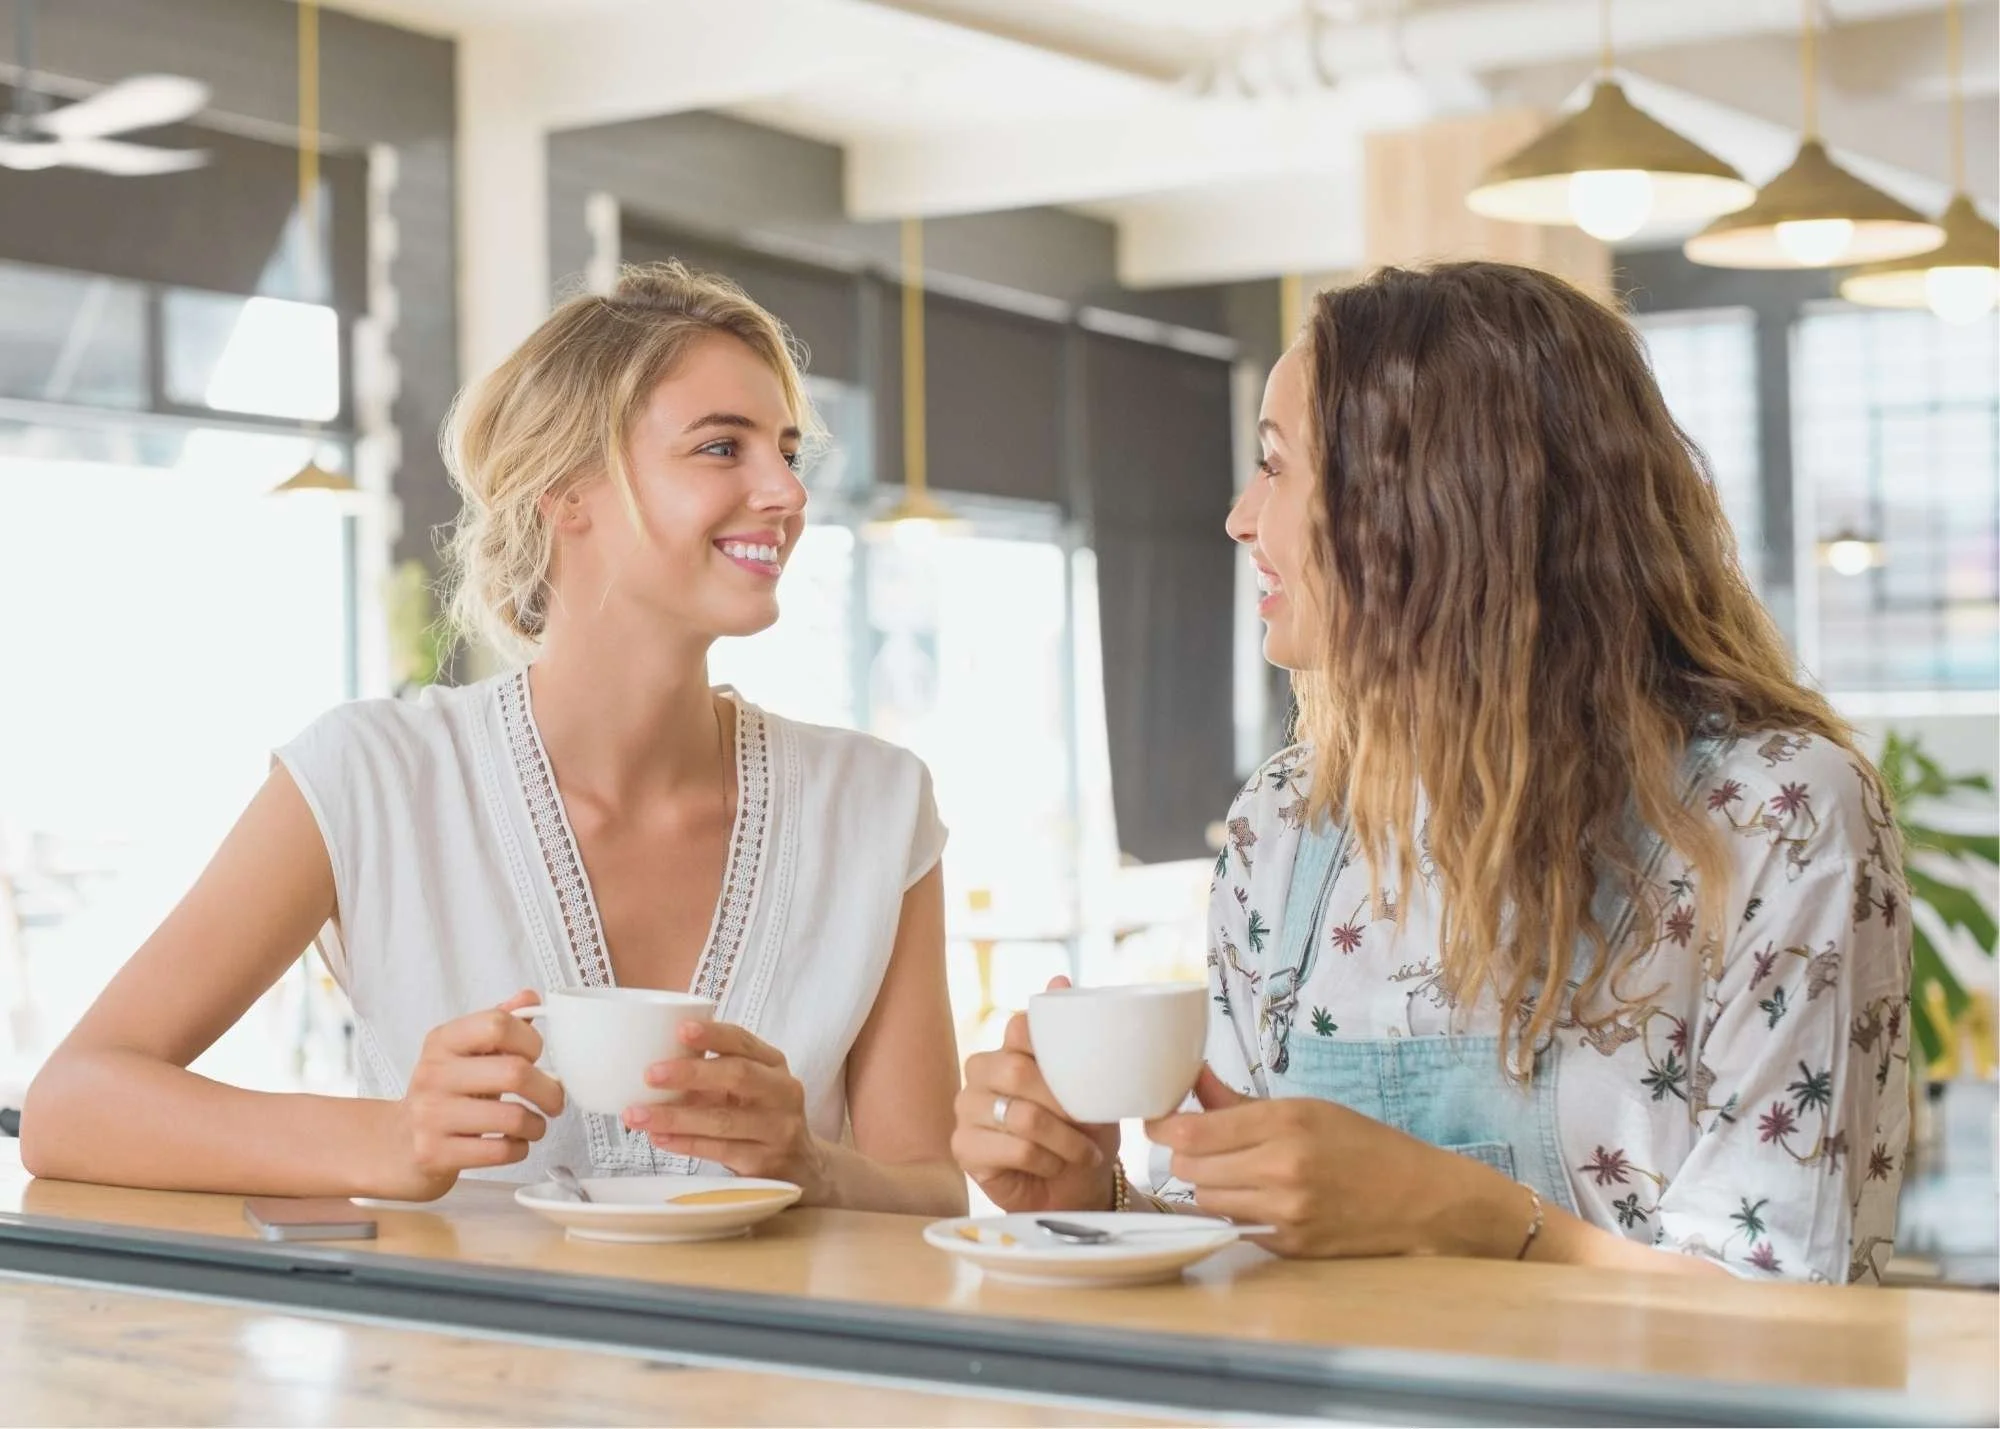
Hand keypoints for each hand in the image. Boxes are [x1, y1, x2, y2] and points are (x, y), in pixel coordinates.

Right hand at [384, 990, 564, 1200]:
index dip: (531, 1040)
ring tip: (535, 1125)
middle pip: (515, 1072)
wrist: (400, 1143)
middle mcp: (433, 1074)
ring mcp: (430, 1115)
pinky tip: (514, 1143)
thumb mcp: (466, 1052)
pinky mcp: (434, 1153)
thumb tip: (530, 998)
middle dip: (549, 1090)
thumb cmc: (447, 1092)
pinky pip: (499, 1151)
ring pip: (512, 1117)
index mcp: (443, 1040)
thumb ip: (498, 1022)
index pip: (498, 1024)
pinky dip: (519, 1149)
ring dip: (537, 1125)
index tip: (537, 1057)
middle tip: (555, 1099)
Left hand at [624, 1021, 829, 1199]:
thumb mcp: (750, 1086)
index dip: (712, 1034)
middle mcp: (782, 1093)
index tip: (679, 1030)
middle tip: (650, 1074)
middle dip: (691, 1074)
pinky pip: (718, 1151)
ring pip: (722, 1120)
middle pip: (737, 1076)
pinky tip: (658, 1137)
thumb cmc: (760, 1116)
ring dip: (675, 1117)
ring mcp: (777, 1129)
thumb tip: (654, 1057)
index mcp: (774, 1064)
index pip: (743, 1042)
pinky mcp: (764, 1163)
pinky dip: (685, 1143)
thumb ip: (716, 1071)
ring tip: (636, 1114)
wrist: (802, 1166)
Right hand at [951, 977, 1119, 1213]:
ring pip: (1020, 1115)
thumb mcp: (1089, 1081)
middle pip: (1015, 1070)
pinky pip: (1013, 1149)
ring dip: (1063, 1140)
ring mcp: (966, 1109)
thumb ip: (1072, 1034)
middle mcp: (980, 1072)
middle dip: (1062, 1104)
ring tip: (1083, 1153)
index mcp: (1007, 1048)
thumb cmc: (1083, 1130)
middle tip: (1090, 1125)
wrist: (1080, 1185)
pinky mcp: (963, 1147)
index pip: (1020, 1028)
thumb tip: (1058, 978)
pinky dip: (1046, 1161)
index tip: (1083, 1079)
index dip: (1053, 1052)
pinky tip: (1053, 1166)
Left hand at [1146, 1066, 1516, 1258]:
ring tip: (1231, 1171)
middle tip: (1198, 1145)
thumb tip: (1190, 1079)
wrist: (1421, 1200)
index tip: (1158, 1119)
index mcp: (1286, 1123)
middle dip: (1185, 1156)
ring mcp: (1285, 1212)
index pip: (1192, 1132)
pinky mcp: (1289, 1245)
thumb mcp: (1306, 1108)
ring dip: (1206, 1185)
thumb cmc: (1365, 1145)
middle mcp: (1282, 1169)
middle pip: (1189, 1169)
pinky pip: (1234, 1225)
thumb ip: (1239, 1101)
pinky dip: (1234, 1210)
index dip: (1163, 1125)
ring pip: (1205, 1200)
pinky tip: (1256, 1197)